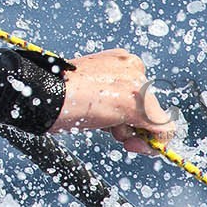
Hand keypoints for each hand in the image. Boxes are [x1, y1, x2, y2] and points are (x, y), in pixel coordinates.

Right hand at [50, 48, 177, 156]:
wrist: (43, 94)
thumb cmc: (56, 97)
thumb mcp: (87, 93)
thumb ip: (109, 103)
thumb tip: (128, 127)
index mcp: (119, 60)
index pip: (138, 92)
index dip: (128, 115)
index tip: (113, 127)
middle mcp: (132, 66)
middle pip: (148, 105)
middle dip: (129, 124)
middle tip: (107, 128)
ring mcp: (137, 84)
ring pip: (155, 118)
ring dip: (132, 133)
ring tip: (103, 126)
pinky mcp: (138, 104)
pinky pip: (163, 130)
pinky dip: (155, 145)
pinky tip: (135, 146)